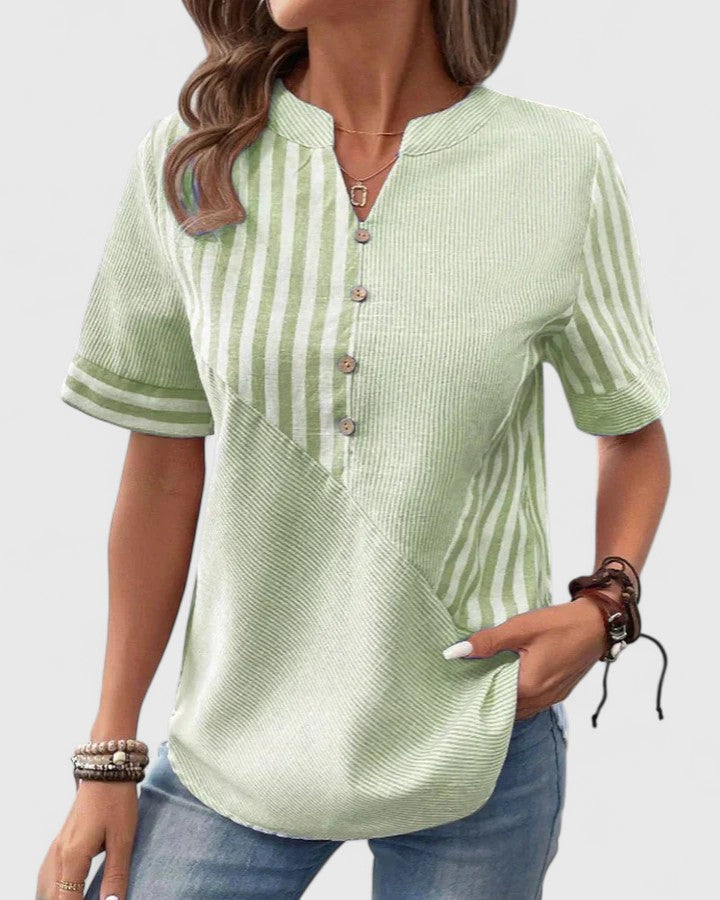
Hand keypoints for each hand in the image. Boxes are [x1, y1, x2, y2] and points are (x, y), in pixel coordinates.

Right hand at [36, 779, 137, 899]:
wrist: (106, 768)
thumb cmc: (116, 800)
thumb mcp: (122, 839)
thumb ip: (116, 874)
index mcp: (73, 857)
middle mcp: (59, 853)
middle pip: (52, 896)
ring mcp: (58, 845)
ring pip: (46, 886)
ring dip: (56, 896)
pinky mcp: (61, 839)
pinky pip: (48, 873)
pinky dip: (51, 887)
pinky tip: (60, 891)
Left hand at [442, 597, 608, 719]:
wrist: (599, 624)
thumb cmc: (561, 624)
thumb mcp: (521, 628)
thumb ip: (488, 641)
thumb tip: (455, 652)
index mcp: (529, 687)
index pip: (492, 700)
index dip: (474, 691)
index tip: (459, 681)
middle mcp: (541, 700)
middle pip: (506, 707)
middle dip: (488, 696)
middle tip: (469, 678)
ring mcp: (553, 698)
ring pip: (520, 707)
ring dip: (504, 695)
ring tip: (486, 677)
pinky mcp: (560, 691)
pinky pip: (532, 701)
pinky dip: (519, 693)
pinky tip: (510, 675)